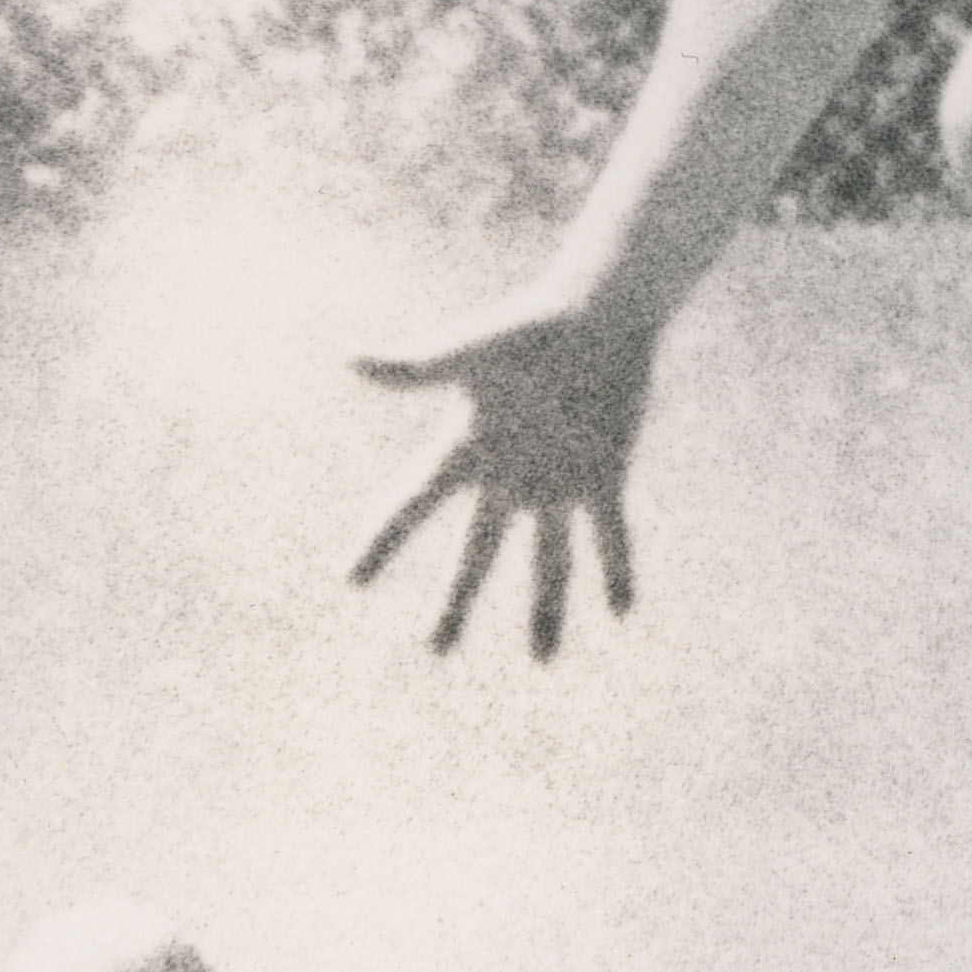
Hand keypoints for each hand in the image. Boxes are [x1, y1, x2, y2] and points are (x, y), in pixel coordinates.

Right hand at [350, 293, 663, 660]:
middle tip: (437, 650)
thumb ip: (415, 369)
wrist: (599, 311)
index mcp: (467, 446)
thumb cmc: (528, 326)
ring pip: (548, 560)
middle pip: (477, 553)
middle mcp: (508, 474)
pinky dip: (616, 569)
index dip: (380, 541)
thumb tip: (350, 361)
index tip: (349, 579)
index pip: (412, 504)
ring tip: (542, 660)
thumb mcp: (468, 353)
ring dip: (546, 609)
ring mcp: (558, 479)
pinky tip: (622, 611)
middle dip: (457, 602)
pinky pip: (610, 534)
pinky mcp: (605, 472)